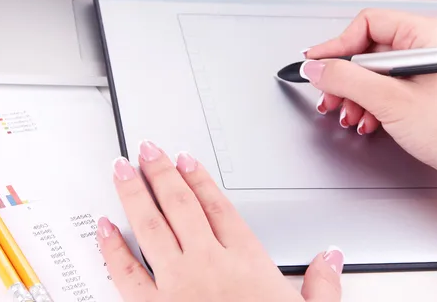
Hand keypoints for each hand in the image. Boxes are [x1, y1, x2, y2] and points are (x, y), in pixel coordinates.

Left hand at [97, 140, 343, 301]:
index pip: (218, 206)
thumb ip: (323, 284)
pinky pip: (126, 273)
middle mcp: (209, 265)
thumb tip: (332, 257)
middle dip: (162, 173)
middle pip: (181, 206)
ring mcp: (179, 285)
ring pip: (151, 226)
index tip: (185, 160)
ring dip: (135, 194)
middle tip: (148, 150)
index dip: (199, 178)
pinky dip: (112, 248)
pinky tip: (104, 227)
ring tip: (123, 169)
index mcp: (246, 261)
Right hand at [302, 8, 436, 194]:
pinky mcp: (422, 93)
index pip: (366, 25)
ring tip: (350, 116)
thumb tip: (317, 67)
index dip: (336, 45)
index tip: (315, 64)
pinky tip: (367, 122)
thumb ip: (347, 80)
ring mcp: (423, 71)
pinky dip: (370, 106)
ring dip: (355, 97)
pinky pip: (385, 90)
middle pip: (367, 52)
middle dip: (344, 79)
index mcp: (424, 35)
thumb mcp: (391, 101)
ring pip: (373, 74)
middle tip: (329, 97)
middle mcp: (424, 48)